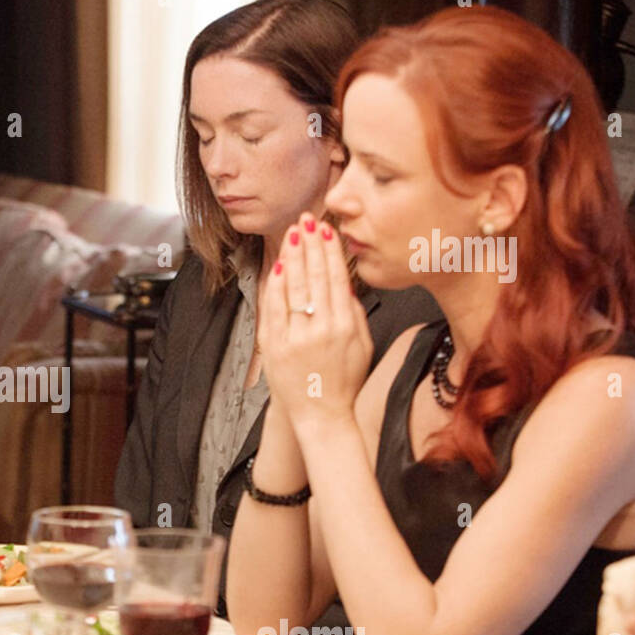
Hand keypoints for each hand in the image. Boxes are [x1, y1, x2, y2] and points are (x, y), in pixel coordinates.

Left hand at [258, 212, 371, 433]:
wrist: (321, 414)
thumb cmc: (344, 380)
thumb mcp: (362, 344)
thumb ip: (354, 311)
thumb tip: (343, 280)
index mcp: (345, 326)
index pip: (335, 277)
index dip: (329, 250)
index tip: (325, 229)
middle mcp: (320, 329)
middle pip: (313, 276)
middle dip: (309, 244)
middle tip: (306, 220)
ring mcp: (295, 338)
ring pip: (292, 288)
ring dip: (292, 257)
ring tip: (292, 234)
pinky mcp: (275, 347)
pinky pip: (272, 309)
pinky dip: (274, 286)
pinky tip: (278, 267)